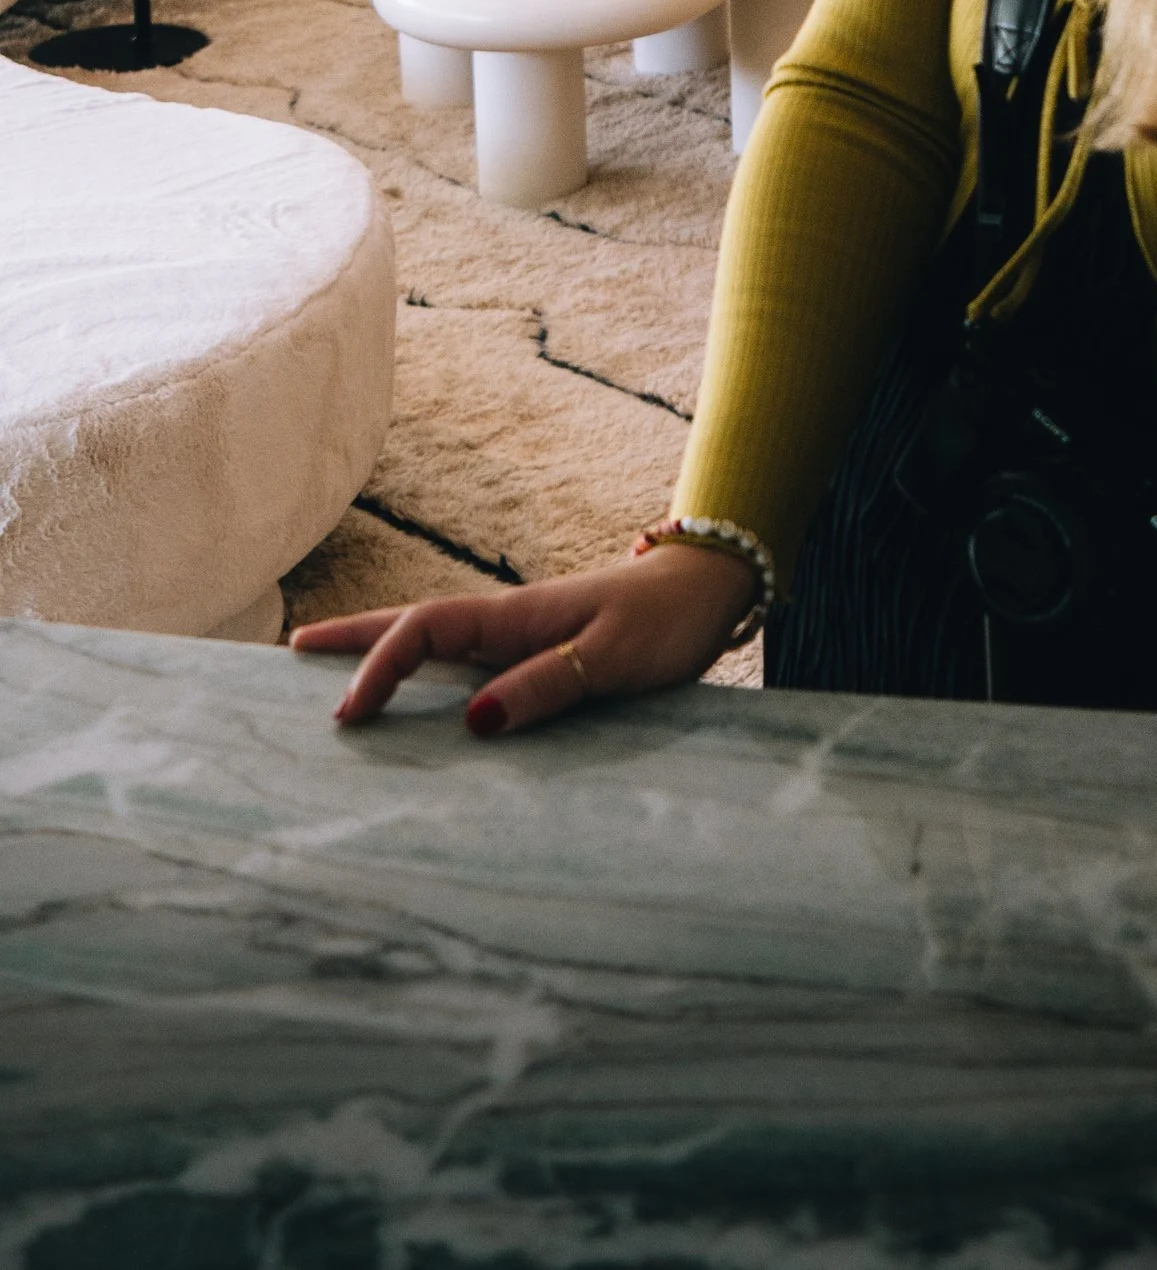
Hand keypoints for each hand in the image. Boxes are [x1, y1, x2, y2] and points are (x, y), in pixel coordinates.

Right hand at [291, 541, 760, 739]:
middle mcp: (507, 624)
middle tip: (291, 655)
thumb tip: (474, 722)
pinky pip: (469, 663)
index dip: (380, 667)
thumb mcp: (613, 659)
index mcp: (515, 617)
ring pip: (436, 643)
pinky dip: (428, 672)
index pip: (425, 631)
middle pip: (413, 626)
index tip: (349, 716)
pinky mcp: (540, 653)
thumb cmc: (666, 623)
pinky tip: (420, 695)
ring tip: (329, 673)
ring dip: (383, 653)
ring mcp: (521, 637)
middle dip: (353, 640)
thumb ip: (548, 686)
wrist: (711, 587)